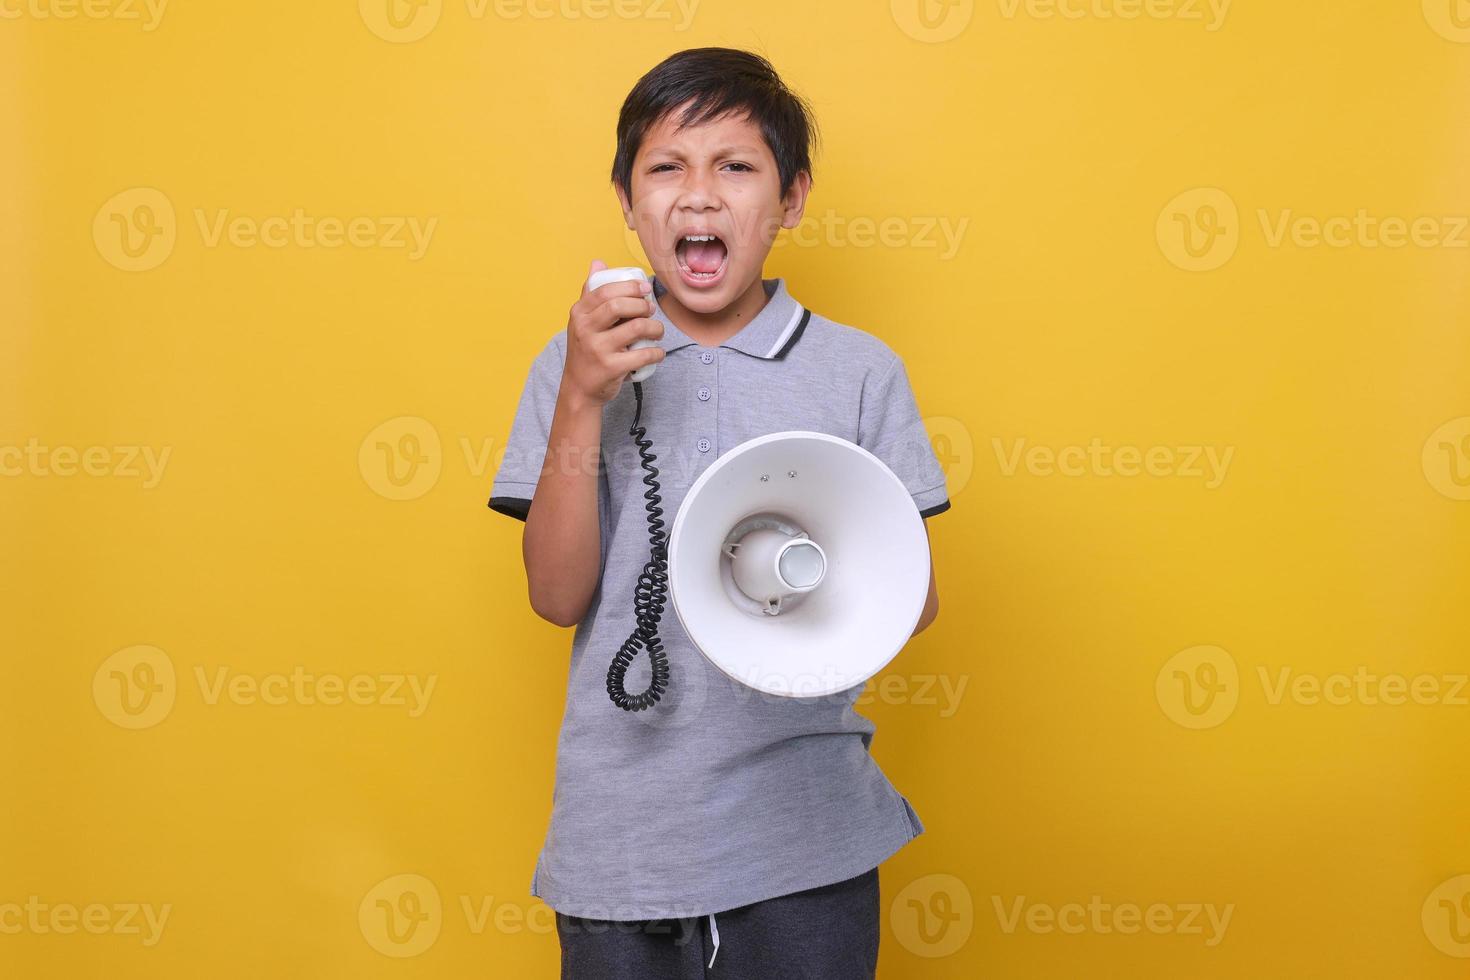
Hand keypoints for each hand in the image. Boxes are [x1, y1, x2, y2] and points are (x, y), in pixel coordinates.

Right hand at [562, 259, 665, 406]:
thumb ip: (590, 293)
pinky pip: (643, 355)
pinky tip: (658, 352)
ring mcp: (597, 349)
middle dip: (642, 305)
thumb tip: (598, 263)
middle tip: (651, 310)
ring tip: (658, 331)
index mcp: (578, 314)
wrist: (579, 388)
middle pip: (619, 306)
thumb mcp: (581, 321)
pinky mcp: (611, 368)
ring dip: (655, 328)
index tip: (645, 289)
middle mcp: (584, 329)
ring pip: (636, 328)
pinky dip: (656, 353)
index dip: (629, 287)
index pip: (604, 291)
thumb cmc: (585, 350)